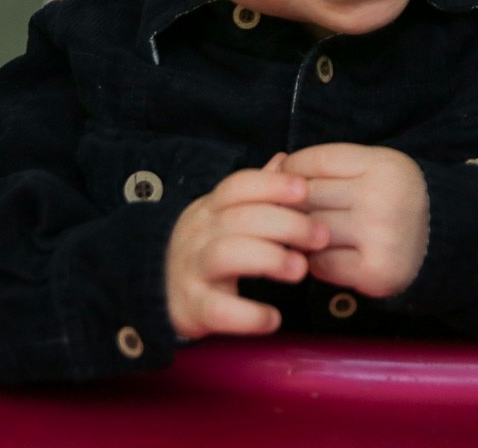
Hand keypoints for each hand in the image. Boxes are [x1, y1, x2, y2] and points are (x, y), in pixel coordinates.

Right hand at [165, 155, 328, 340]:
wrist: (157, 292)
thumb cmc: (206, 250)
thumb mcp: (224, 216)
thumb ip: (255, 191)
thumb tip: (285, 159)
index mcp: (209, 209)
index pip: (237, 186)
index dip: (271, 185)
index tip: (304, 190)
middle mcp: (198, 234)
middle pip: (240, 218)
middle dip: (286, 224)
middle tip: (320, 236)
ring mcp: (191, 270)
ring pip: (227, 254)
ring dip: (269, 259)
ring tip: (301, 270)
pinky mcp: (191, 308)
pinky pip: (218, 309)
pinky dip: (248, 314)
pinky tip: (273, 319)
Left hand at [280, 144, 428, 298]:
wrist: (440, 241)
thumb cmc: (392, 199)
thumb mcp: (369, 168)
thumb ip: (325, 165)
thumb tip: (273, 164)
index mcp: (383, 164)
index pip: (315, 160)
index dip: (290, 170)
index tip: (286, 181)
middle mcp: (383, 197)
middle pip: (308, 196)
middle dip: (291, 204)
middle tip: (287, 211)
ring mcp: (380, 236)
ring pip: (310, 230)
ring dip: (299, 234)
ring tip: (304, 233)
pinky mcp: (375, 271)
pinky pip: (321, 264)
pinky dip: (314, 261)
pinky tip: (323, 255)